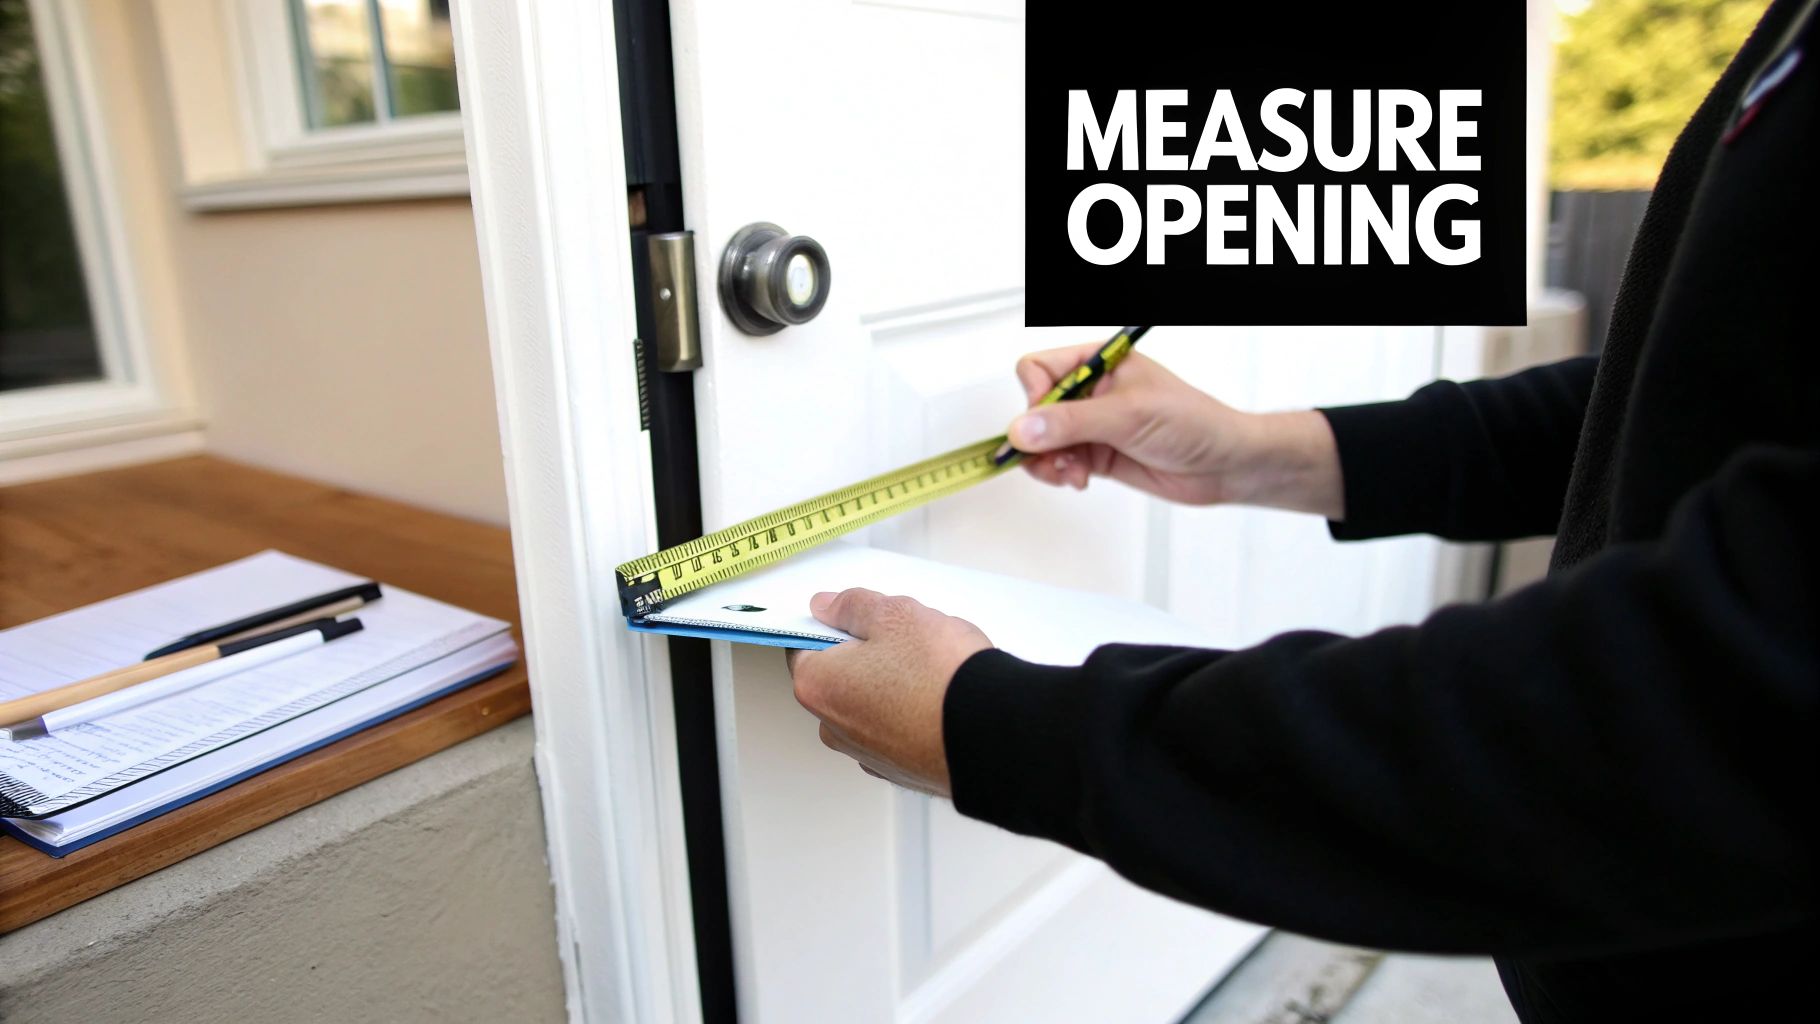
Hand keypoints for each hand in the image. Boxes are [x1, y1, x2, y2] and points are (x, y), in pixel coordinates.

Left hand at [786, 589, 991, 797]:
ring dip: (893, 682)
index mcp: (818, 686)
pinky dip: (911, 710)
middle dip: (867, 653)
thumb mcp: (894, 615)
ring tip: (932, 668)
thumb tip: (827, 607)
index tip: (860, 616)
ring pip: (871, 701)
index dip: (833, 623)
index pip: (803, 644)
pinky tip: (940, 695)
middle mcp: (834, 727)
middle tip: (906, 638)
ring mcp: (868, 753)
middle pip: (840, 675)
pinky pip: (897, 727)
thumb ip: (852, 606)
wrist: (992, 732)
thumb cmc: (941, 677)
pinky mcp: (900, 769)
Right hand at [1010, 342, 1345, 518]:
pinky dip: (1059, 473)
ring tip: (1069, 472)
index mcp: (1100, 363)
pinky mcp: (1097, 455)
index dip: (1035, 396)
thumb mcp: (1128, 415)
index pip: (1040, 369)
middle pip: (1036, 409)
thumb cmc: (1195, 423)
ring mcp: (1093, 425)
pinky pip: (1058, 462)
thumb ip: (1072, 422)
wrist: (1223, 465)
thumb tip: (1026, 428)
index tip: (1042, 422)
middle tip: (1053, 455)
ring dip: (1048, 460)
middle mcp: (1092, 392)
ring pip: (1043, 441)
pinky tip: (1077, 478)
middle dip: (1039, 436)